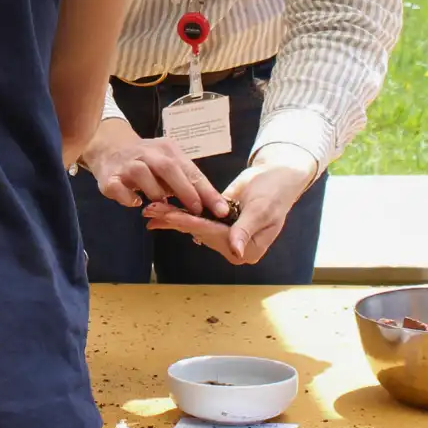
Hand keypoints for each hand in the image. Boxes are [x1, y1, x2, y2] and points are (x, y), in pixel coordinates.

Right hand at [81, 121, 227, 217]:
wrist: (109, 148)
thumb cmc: (146, 160)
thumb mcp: (167, 164)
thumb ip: (184, 180)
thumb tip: (210, 205)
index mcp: (167, 150)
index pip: (191, 170)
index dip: (207, 191)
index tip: (221, 210)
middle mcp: (148, 153)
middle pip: (168, 168)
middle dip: (186, 190)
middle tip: (197, 210)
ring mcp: (127, 164)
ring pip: (143, 174)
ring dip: (156, 193)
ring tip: (163, 206)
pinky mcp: (110, 177)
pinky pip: (118, 188)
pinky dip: (128, 198)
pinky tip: (136, 203)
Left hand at [142, 144, 317, 263]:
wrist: (277, 176)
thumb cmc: (274, 192)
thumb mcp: (261, 209)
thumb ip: (245, 229)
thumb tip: (236, 251)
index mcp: (248, 249)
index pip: (214, 235)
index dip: (192, 224)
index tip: (171, 216)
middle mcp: (235, 247)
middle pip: (200, 233)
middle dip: (175, 221)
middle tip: (151, 212)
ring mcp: (226, 237)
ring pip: (195, 227)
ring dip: (172, 218)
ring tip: (150, 212)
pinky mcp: (218, 225)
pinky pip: (197, 220)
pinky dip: (180, 215)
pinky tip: (161, 214)